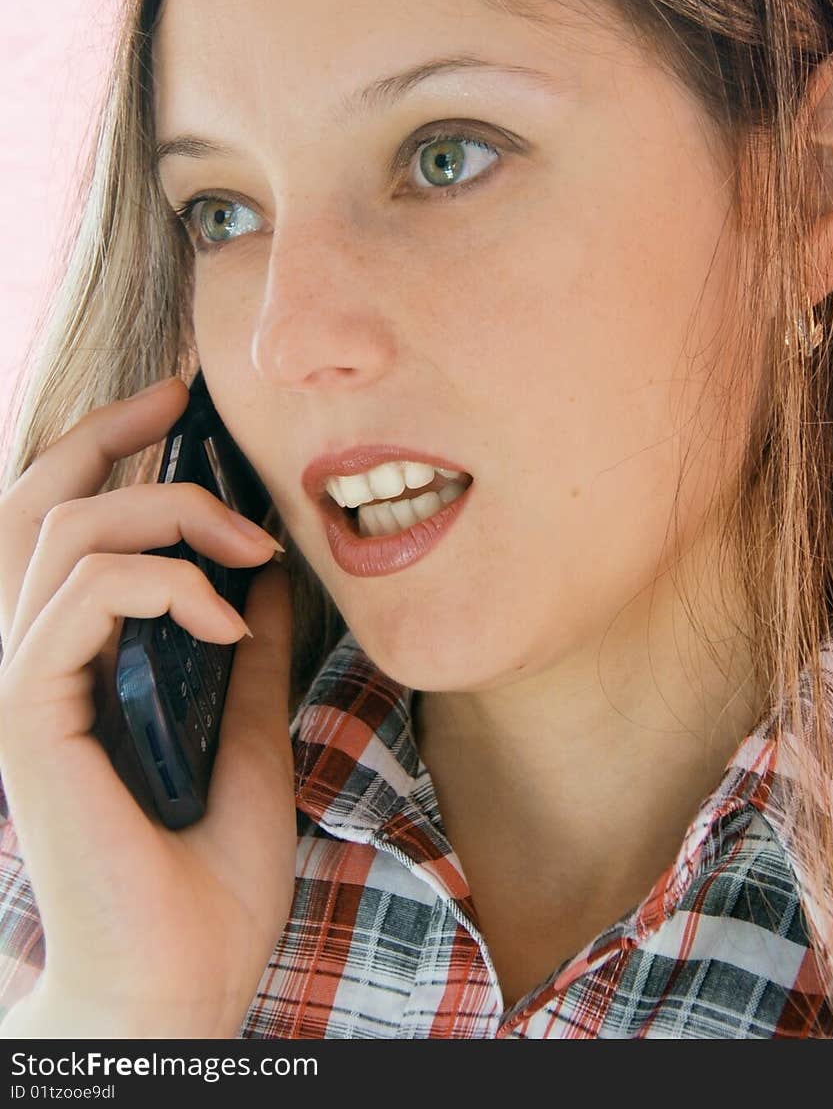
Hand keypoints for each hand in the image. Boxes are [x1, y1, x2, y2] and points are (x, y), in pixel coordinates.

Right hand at [0, 378, 296, 1037]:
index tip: (181, 408)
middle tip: (182, 396)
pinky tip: (229, 623)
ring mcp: (24, 684)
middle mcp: (34, 660)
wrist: (182, 977)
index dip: (111, 450)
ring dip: (167, 513)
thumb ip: (246, 647)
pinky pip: (83, 596)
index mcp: (77, 663)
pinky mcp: (29, 711)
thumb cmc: (205, 872)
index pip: (66, 526)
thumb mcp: (247, 728)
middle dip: (108, 433)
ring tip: (250, 548)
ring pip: (62, 531)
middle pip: (35, 501)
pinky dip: (165, 585)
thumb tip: (268, 572)